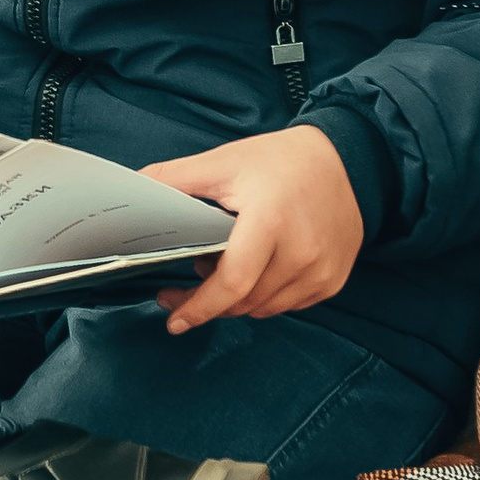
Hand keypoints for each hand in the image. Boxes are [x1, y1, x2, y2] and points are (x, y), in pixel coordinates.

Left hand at [142, 123, 364, 332]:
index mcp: (271, 222)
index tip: (175, 320)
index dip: (198, 308)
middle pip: (243, 302)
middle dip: (208, 302)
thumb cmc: (281, 160)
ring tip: (221, 267)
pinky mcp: (333, 280)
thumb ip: (174, 179)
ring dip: (237, 299)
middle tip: (181, 287)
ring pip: (264, 308)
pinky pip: (288, 304)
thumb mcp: (224, 162)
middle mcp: (302, 252)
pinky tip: (255, 270)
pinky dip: (264, 295)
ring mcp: (321, 271)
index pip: (231, 284)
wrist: (346, 159)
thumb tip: (132, 190)